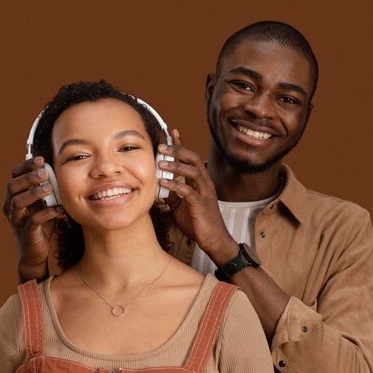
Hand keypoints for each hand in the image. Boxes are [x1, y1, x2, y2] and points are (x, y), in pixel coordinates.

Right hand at [2, 156, 63, 280]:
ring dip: (34, 193)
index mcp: (14, 196)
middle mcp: (10, 207)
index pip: (14, 175)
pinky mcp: (25, 233)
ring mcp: (16, 220)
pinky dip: (46, 213)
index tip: (40, 159)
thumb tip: (57, 169)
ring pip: (18, 202)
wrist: (35, 252)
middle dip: (28, 177)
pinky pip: (33, 220)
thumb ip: (46, 188)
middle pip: (12, 186)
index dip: (25, 165)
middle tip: (45, 173)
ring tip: (49, 188)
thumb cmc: (40, 223)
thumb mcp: (43, 203)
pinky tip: (58, 210)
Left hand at [157, 130, 237, 264]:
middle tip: (161, 146)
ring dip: (176, 165)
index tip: (172, 131)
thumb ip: (173, 194)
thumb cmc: (199, 223)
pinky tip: (163, 182)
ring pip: (193, 172)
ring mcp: (205, 193)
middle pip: (193, 159)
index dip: (182, 144)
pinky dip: (175, 185)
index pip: (191, 158)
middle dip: (177, 150)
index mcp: (200, 182)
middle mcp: (205, 183)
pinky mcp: (202, 205)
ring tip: (160, 162)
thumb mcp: (181, 205)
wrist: (214, 240)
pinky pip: (188, 191)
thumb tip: (158, 185)